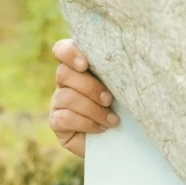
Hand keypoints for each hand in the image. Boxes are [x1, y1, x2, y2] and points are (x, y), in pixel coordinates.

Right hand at [49, 38, 118, 157]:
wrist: (122, 134)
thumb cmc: (125, 103)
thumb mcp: (122, 85)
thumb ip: (117, 71)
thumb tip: (129, 60)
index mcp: (80, 64)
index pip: (62, 50)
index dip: (69, 54)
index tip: (85, 64)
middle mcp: (65, 80)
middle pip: (64, 73)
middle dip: (90, 87)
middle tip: (109, 99)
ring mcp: (58, 101)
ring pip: (66, 97)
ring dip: (93, 109)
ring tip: (112, 119)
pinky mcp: (57, 121)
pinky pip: (65, 118)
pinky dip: (87, 123)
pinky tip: (102, 128)